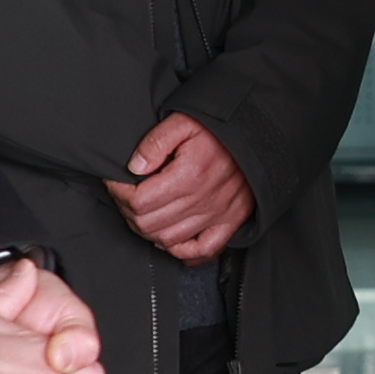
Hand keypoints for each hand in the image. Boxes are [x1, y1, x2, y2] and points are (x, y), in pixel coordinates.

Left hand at [111, 114, 254, 262]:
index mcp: (189, 175)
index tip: (115, 182)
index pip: (139, 200)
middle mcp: (203, 200)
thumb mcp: (183, 121)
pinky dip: (182, 252)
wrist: (259, 134)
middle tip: (125, 196)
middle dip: (128, 211)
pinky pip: (203, 251)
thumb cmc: (220, 128)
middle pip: (149, 224)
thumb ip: (155, 142)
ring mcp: (218, 215)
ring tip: (142, 213)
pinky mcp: (231, 221)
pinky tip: (169, 239)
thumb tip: (134, 167)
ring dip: (148, 230)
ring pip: (168, 239)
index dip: (119, 193)